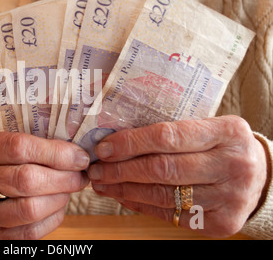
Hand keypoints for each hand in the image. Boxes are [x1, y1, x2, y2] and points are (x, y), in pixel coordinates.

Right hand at [0, 132, 89, 238]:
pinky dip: (52, 217)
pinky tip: (57, 204)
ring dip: (60, 198)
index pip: (18, 147)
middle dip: (63, 177)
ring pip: (30, 208)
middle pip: (26, 180)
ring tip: (68, 188)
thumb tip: (76, 152)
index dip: (55, 152)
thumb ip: (30, 142)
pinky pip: (30, 231)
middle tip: (80, 174)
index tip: (79, 156)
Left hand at [88, 115, 267, 237]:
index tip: (104, 148)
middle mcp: (233, 165)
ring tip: (103, 184)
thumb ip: (172, 132)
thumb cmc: (223, 147)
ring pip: (163, 195)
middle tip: (96, 170)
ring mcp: (230, 198)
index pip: (168, 136)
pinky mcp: (222, 223)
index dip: (131, 143)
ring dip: (125, 190)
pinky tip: (124, 197)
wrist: (260, 177)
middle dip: (121, 170)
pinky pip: (171, 215)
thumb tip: (117, 141)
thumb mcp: (208, 128)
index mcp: (228, 132)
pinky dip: (142, 205)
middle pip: (162, 168)